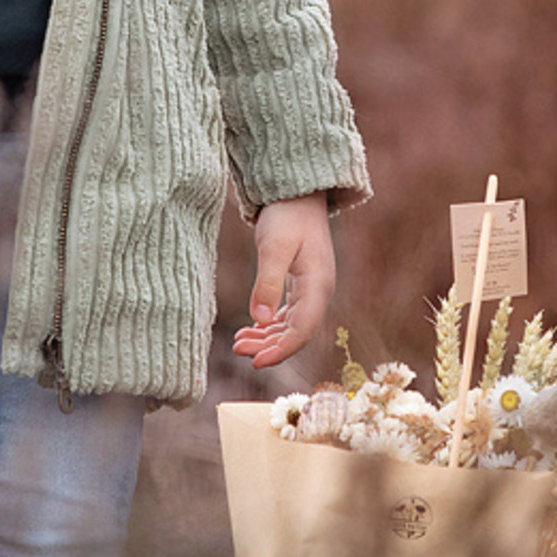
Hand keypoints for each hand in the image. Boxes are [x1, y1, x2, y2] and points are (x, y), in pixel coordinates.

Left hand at [232, 194, 334, 369]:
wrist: (298, 194)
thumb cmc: (287, 216)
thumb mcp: (273, 247)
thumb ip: (267, 283)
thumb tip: (260, 320)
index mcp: (318, 286)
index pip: (301, 331)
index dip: (280, 351)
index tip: (256, 362)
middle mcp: (319, 292)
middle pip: (296, 333)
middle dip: (268, 347)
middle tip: (238, 350)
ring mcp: (311, 288)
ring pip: (291, 325)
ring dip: (267, 337)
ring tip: (238, 342)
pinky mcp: (301, 283)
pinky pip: (288, 314)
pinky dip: (269, 324)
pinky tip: (250, 328)